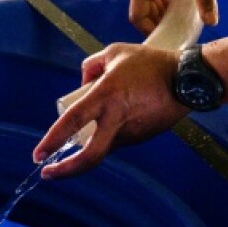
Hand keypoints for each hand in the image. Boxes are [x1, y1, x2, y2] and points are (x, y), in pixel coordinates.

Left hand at [32, 43, 186, 178]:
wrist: (189, 80)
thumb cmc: (150, 63)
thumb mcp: (114, 53)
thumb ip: (90, 66)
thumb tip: (82, 84)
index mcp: (106, 96)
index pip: (72, 122)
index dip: (52, 140)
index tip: (38, 155)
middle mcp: (116, 120)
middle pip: (89, 157)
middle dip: (66, 170)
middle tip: (49, 173)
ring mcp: (131, 133)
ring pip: (103, 144)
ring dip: (94, 138)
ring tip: (104, 113)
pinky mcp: (142, 138)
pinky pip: (118, 138)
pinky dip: (112, 131)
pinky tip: (124, 111)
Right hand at [129, 0, 216, 33]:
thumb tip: (212, 21)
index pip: (137, 16)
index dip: (149, 31)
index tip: (167, 38)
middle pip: (141, 11)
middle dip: (157, 24)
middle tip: (176, 35)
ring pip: (147, 3)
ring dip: (160, 14)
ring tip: (179, 24)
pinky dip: (163, 4)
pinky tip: (178, 8)